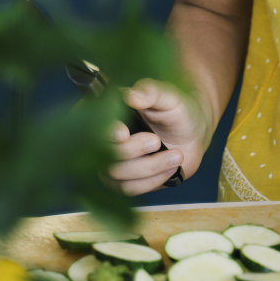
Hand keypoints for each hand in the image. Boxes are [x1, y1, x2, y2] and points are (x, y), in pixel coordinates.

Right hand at [106, 78, 203, 195]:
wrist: (191, 134)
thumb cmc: (177, 111)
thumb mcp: (169, 97)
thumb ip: (152, 92)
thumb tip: (132, 95)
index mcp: (106, 110)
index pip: (89, 123)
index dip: (102, 131)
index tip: (122, 133)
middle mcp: (101, 138)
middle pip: (103, 153)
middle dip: (133, 149)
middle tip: (157, 140)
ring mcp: (108, 161)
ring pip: (117, 174)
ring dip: (150, 166)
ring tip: (176, 155)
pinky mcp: (121, 180)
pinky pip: (129, 188)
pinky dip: (153, 179)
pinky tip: (171, 167)